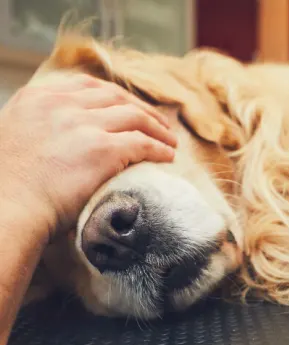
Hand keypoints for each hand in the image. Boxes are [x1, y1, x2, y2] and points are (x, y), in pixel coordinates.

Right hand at [0, 73, 177, 242]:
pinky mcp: (102, 149)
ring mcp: (82, 125)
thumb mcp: (17, 138)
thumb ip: (42, 126)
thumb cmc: (10, 188)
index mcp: (38, 98)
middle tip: (160, 124)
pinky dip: (159, 148)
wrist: (7, 211)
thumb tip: (67, 136)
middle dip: (143, 110)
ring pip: (134, 117)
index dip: (117, 97)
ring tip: (170, 140)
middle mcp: (61, 105)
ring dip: (158, 128)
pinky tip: (168, 156)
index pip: (88, 86)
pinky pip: (142, 143)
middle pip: (116, 97)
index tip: (132, 108)